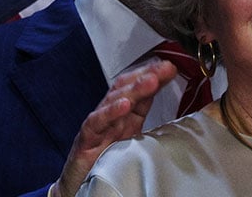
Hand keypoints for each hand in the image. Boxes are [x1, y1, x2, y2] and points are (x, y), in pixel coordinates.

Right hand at [52, 60, 177, 196]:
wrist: (80, 183)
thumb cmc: (107, 159)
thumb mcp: (133, 135)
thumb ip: (146, 117)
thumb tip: (171, 103)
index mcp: (125, 114)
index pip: (139, 88)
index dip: (154, 76)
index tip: (171, 68)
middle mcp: (111, 115)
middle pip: (128, 89)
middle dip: (148, 76)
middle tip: (165, 68)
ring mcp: (98, 125)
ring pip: (114, 100)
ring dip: (134, 89)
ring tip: (151, 80)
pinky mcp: (86, 139)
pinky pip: (97, 122)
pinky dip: (110, 112)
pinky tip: (123, 105)